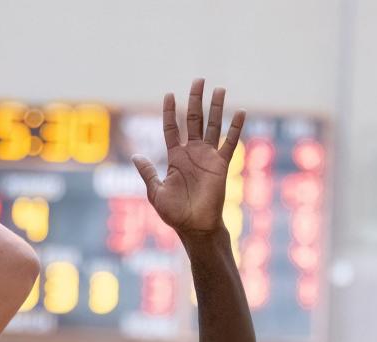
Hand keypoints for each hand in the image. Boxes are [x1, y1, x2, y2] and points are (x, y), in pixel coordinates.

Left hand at [132, 79, 244, 233]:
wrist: (194, 226)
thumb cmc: (174, 213)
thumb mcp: (155, 191)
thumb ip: (148, 173)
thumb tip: (135, 156)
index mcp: (175, 157)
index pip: (171, 128)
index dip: (169, 112)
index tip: (169, 94)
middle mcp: (192, 153)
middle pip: (193, 120)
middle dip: (195, 100)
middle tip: (198, 80)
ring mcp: (208, 157)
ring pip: (212, 126)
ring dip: (216, 108)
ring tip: (219, 89)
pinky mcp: (221, 164)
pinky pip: (230, 143)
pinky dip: (236, 128)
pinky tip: (241, 112)